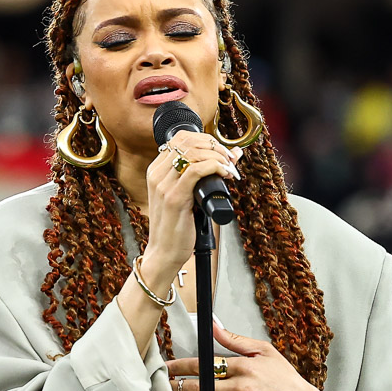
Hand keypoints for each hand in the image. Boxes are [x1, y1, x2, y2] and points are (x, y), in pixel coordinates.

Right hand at [143, 131, 242, 273]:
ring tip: (230, 169)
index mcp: (157, 170)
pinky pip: (196, 170)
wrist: (164, 253)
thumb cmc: (178, 227)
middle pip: (188, 140)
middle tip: (231, 160)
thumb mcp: (191, 196)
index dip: (207, 139)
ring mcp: (163, 184)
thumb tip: (234, 155)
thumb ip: (206, 175)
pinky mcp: (174, 197)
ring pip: (193, 152)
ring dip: (218, 156)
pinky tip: (225, 175)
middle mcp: (157, 173)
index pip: (181, 137)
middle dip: (216, 146)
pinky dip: (215, 167)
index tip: (224, 152)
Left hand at [168, 321, 334, 390]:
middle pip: (199, 387)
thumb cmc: (285, 380)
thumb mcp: (265, 352)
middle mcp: (243, 386)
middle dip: (176, 388)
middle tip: (162, 388)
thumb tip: (213, 325)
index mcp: (245, 365)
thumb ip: (236, 340)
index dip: (180, 366)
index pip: (204, 364)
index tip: (167, 368)